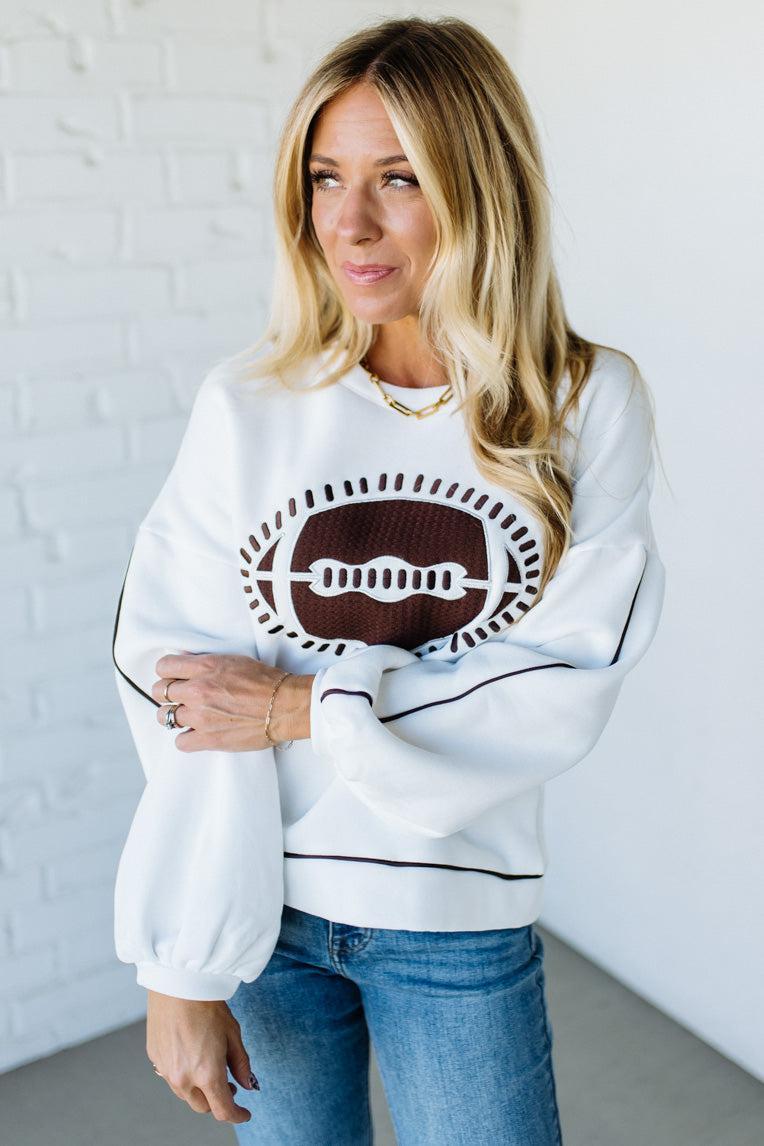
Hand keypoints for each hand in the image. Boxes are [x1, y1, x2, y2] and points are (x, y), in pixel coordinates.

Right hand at [146, 990, 256, 1124]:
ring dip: (199, 1090)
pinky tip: (191, 1056)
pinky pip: (171, 1077)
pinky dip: (184, 1075)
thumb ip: (241, 1064)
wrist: (178, 984)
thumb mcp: (232, 1034)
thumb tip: (247, 1084)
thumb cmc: (207, 1005)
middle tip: (229, 1085)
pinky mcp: (154, 1058)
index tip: (244, 1112)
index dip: (237, 1115)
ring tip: (210, 1069)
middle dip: (217, 1101)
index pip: (223, 1110)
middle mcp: (183, 1078)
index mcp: (206, 1074)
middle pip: (203, 1106)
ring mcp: (166, 1070)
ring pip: (185, 1094)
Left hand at [151, 653, 313, 751]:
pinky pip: (180, 742)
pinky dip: (186, 738)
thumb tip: (187, 665)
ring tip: (186, 715)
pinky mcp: (208, 739)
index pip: (164, 667)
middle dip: (167, 693)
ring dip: (173, 715)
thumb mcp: (234, 660)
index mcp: (205, 667)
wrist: (285, 706)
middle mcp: (198, 690)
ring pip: (164, 717)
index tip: (173, 677)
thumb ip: (207, 663)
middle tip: (179, 697)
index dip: (167, 672)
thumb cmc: (266, 682)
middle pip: (160, 691)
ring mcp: (201, 716)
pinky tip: (197, 733)